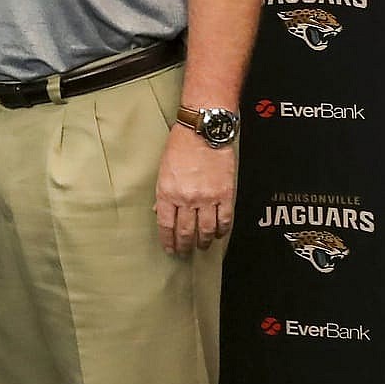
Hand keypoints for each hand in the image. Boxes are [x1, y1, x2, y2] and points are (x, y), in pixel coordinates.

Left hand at [153, 126, 236, 254]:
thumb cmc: (180, 146)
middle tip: (185, 252)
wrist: (203, 131)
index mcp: (167, 193)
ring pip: (206, 230)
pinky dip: (222, 230)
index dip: (168, 241)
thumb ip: (162, 193)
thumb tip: (159, 211)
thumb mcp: (163, 170)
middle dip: (184, 246)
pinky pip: (225, 219)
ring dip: (204, 241)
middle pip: (185, 232)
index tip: (170, 249)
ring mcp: (207, 198)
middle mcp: (186, 199)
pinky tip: (220, 234)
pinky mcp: (224, 194)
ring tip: (203, 246)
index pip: (165, 225)